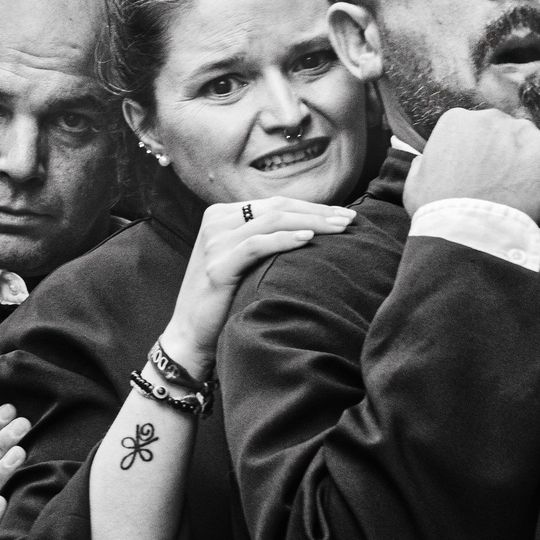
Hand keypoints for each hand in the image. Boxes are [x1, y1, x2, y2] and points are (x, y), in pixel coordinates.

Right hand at [164, 197, 353, 378]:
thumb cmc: (224, 301)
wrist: (189, 336)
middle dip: (317, 211)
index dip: (311, 207)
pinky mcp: (218, 265)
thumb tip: (311, 229)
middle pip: (276, 207)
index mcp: (221, 215)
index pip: (275, 203)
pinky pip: (257, 245)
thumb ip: (263, 240)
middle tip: (350, 219)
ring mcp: (215, 242)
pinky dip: (284, 239)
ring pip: (271, 220)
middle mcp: (216, 222)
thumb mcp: (241, 261)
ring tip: (340, 227)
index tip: (343, 214)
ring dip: (311, 222)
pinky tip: (308, 239)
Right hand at [404, 105, 539, 225]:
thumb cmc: (438, 213)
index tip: (485, 181)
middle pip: (510, 135)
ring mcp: (523, 133)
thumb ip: (426, 163)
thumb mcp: (416, 182)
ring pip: (537, 147)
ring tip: (526, 201)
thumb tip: (429, 160)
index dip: (485, 158)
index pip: (480, 133)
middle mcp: (491, 118)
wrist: (467, 234)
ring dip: (534, 170)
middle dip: (511, 159)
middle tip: (507, 191)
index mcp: (456, 120)